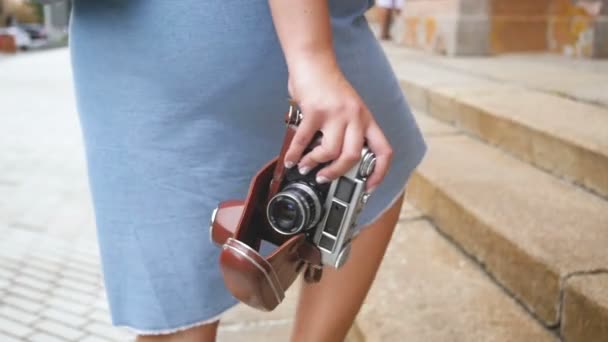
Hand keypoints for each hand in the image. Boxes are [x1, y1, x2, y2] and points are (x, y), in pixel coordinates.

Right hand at [284, 56, 392, 192]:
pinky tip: (291, 159)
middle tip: (325, 178)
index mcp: (366, 119)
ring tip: (305, 166)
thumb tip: (335, 159)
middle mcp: (354, 117)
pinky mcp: (315, 111)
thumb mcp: (349, 108)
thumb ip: (347, 130)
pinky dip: (295, 154)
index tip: (369, 187)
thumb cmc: (329, 85)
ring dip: (314, 164)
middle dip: (337, 173)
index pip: (383, 151)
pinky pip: (304, 140)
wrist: (314, 61)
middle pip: (353, 157)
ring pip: (330, 152)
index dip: (379, 173)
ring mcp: (335, 114)